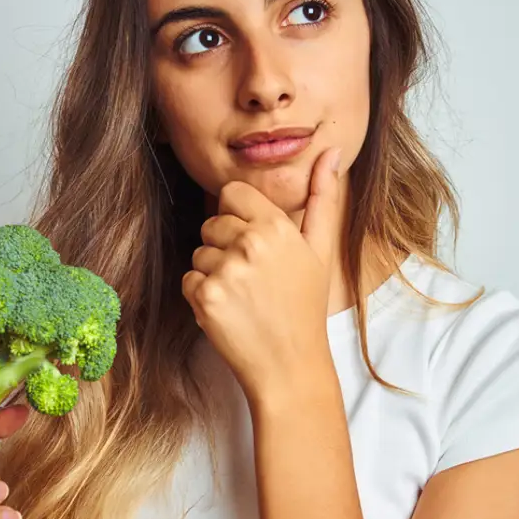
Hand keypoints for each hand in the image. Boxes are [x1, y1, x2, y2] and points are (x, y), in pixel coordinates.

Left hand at [182, 146, 344, 399]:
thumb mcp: (320, 251)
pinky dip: (202, 296)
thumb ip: (322, 198)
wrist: (290, 365)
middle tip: (251, 277)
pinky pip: (188, 279)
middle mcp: (249, 243)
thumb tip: (330, 153)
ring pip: (199, 253)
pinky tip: (229, 311)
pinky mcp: (204, 296)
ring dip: (213, 273)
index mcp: (276, 226)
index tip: (251, 241)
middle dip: (224, 247)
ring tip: (242, 297)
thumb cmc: (305, 307)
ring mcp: (225, 270)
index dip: (237, 216)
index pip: (231, 193)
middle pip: (211, 223)